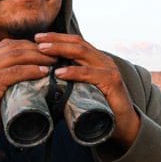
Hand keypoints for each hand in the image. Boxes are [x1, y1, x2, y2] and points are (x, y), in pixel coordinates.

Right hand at [0, 39, 56, 139]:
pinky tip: (43, 71)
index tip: (45, 51)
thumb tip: (31, 71)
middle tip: (54, 55)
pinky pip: (14, 72)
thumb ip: (3, 76)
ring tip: (52, 62)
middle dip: (36, 49)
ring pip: (15, 56)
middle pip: (13, 47)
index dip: (28, 45)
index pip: (7, 45)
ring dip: (37, 57)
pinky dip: (31, 70)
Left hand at [33, 32, 141, 146]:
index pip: (75, 42)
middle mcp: (103, 60)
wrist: (123, 124)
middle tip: (37, 40)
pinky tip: (59, 72)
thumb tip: (45, 76)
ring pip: (82, 53)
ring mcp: (109, 69)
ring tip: (43, 50)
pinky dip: (74, 72)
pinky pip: (90, 74)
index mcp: (96, 59)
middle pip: (77, 43)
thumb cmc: (100, 107)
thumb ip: (71, 80)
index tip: (37, 38)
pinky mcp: (112, 82)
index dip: (57, 37)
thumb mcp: (83, 88)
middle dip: (55, 40)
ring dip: (60, 50)